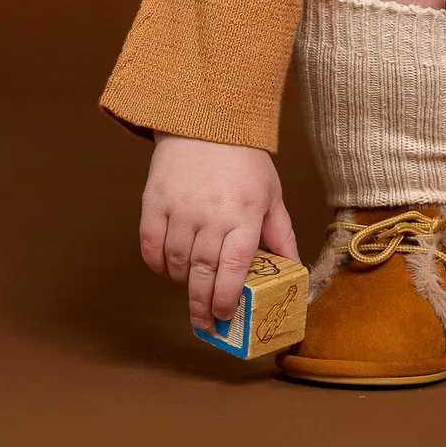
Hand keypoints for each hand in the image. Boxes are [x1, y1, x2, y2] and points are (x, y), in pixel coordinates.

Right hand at [138, 133, 297, 331]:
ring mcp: (180, 209)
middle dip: (203, 305)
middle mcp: (211, 215)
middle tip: (205, 324)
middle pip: (203, 272)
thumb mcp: (272, 195)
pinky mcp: (154, 203)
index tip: (225, 316)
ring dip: (183, 283)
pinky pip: (150, 246)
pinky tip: (168, 270)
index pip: (234, 266)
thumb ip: (281, 233)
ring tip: (192, 290)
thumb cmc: (244, 161)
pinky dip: (157, 265)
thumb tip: (294, 268)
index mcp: (244, 215)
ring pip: (176, 263)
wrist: (206, 122)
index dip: (228, 296)